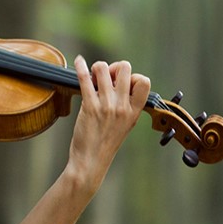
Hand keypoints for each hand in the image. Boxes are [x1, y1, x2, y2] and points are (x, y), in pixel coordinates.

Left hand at [68, 56, 150, 183]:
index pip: (144, 81)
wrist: (91, 162)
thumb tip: (120, 83)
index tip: (122, 84)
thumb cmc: (105, 144)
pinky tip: (78, 61)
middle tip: (106, 78)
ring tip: (93, 78)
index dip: (133, 76)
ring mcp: (106, 106)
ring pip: (103, 68)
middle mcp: (122, 106)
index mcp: (134, 111)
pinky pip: (85, 79)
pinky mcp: (89, 106)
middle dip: (114, 67)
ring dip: (97, 68)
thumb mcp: (125, 125)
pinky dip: (80, 66)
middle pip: (124, 67)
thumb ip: (127, 106)